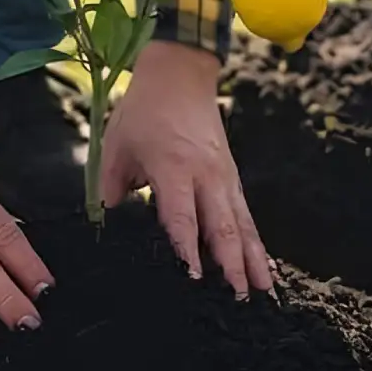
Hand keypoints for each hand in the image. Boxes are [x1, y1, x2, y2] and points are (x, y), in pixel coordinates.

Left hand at [100, 41, 273, 297]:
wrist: (181, 73)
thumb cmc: (144, 110)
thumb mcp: (116, 146)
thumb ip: (111, 189)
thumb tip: (108, 225)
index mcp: (173, 168)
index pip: (182, 216)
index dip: (188, 249)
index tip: (195, 279)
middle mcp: (206, 175)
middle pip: (223, 225)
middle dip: (232, 263)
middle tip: (238, 297)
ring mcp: (224, 175)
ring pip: (242, 223)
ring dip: (252, 258)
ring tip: (262, 290)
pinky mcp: (232, 175)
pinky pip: (246, 213)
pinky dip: (256, 241)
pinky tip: (264, 264)